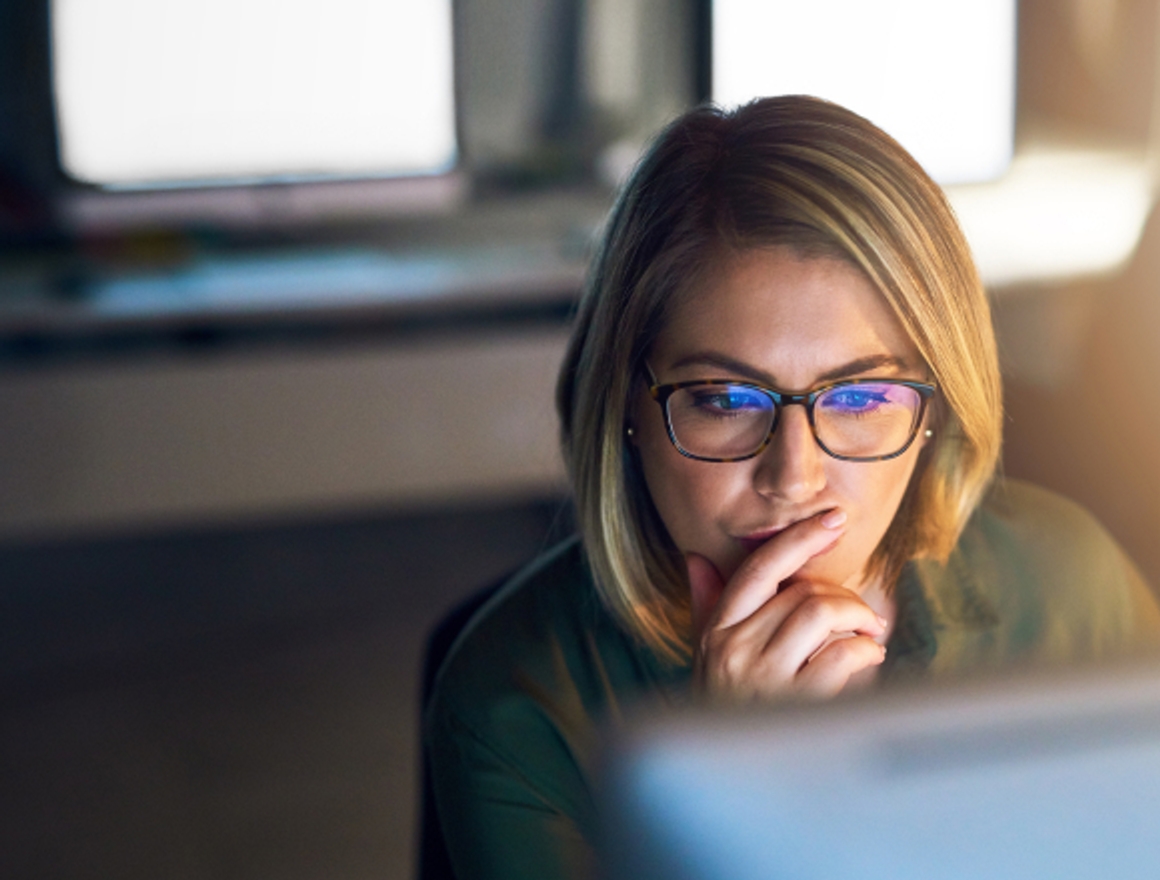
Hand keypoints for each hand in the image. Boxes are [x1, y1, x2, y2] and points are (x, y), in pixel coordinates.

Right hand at [686, 511, 886, 701]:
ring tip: (869, 634)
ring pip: (822, 613)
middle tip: (862, 614)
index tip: (833, 520)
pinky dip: (866, 651)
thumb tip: (695, 558)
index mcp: (716, 631)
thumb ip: (706, 607)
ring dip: (858, 618)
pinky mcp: (795, 705)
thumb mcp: (704, 658)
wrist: (725, 782)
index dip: (799, 538)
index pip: (759, 568)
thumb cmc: (722, 712)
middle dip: (843, 596)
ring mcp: (764, 678)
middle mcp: (734, 649)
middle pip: (801, 591)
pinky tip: (868, 659)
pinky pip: (842, 655)